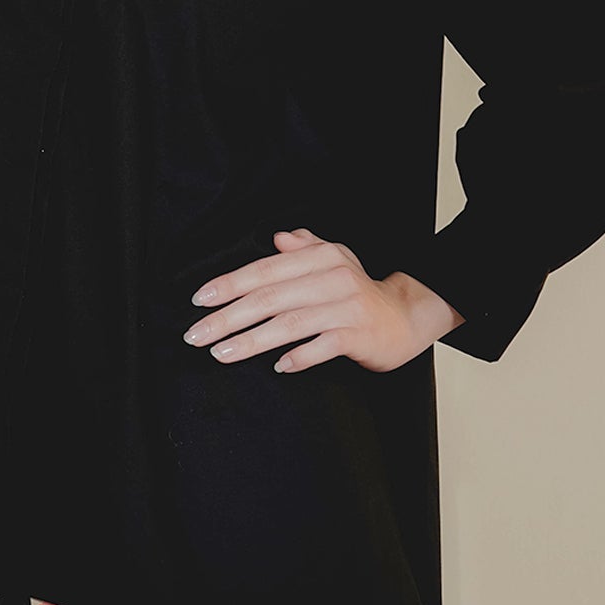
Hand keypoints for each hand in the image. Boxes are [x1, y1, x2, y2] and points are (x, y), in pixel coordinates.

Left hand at [180, 227, 466, 374]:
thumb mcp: (334, 260)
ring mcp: (346, 307)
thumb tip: (277, 238)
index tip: (199, 300)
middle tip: (196, 334)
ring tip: (222, 354)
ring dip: (251, 340)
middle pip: (270, 297)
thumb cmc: (360, 291)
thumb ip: (304, 248)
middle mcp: (332, 278)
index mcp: (320, 257)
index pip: (265, 269)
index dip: (229, 284)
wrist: (407, 317)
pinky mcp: (359, 335)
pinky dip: (299, 356)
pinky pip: (323, 345)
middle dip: (228, 317)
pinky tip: (278, 367)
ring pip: (289, 323)